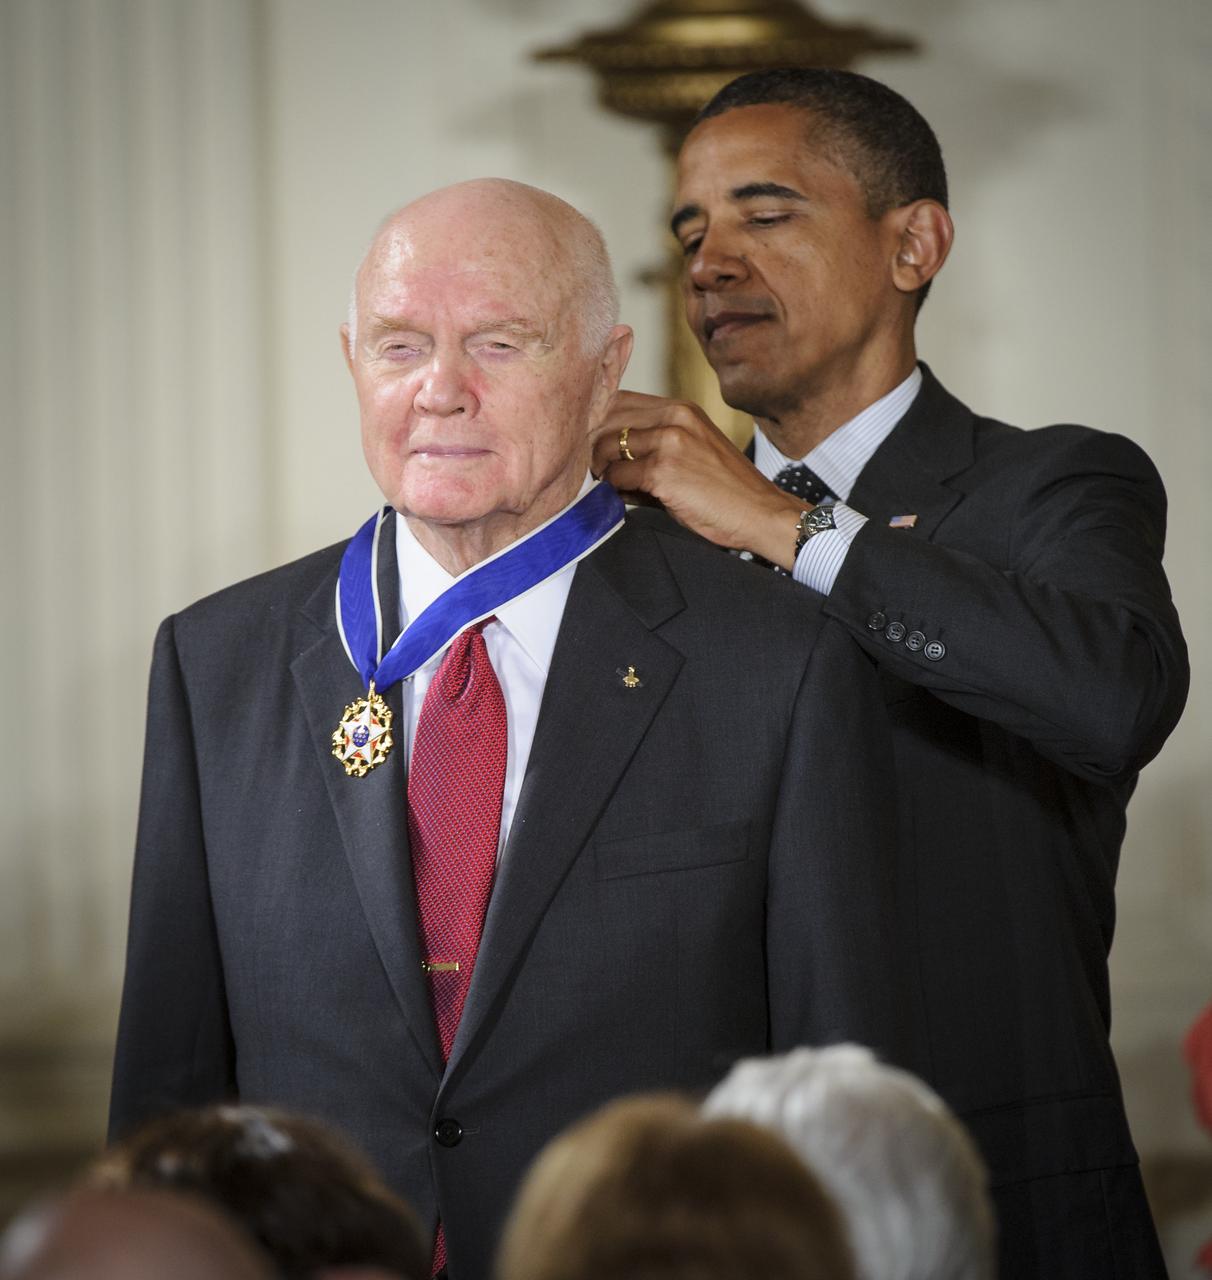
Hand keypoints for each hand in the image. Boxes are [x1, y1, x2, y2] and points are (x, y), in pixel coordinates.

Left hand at [592, 390, 806, 570]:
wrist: (760, 513)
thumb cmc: (727, 491)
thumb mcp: (693, 451)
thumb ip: (654, 446)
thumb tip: (609, 460)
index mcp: (682, 409)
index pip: (620, 399)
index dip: (597, 420)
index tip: (588, 442)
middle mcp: (675, 417)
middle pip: (607, 417)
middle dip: (591, 443)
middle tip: (590, 467)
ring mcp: (670, 442)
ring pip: (607, 447)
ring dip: (601, 469)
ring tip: (606, 485)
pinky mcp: (664, 471)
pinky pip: (618, 477)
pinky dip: (614, 490)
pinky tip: (623, 498)